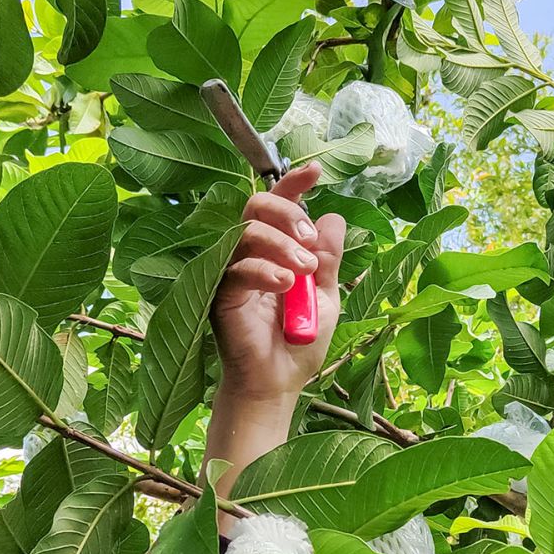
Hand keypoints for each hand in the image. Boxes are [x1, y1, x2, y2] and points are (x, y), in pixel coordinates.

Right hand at [211, 161, 344, 401]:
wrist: (279, 381)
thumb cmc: (300, 341)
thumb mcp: (326, 297)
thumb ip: (328, 260)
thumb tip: (332, 218)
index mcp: (278, 251)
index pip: (281, 207)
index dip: (294, 185)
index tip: (315, 172)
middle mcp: (253, 254)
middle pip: (258, 206)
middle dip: (288, 213)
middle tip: (309, 241)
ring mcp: (234, 271)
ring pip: (249, 231)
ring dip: (282, 244)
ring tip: (303, 272)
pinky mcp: (221, 292)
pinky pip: (238, 267)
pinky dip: (265, 270)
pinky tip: (285, 284)